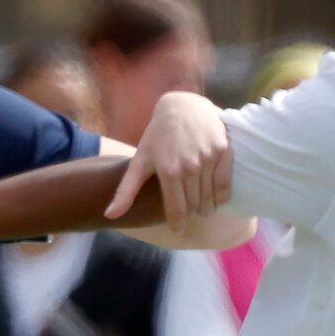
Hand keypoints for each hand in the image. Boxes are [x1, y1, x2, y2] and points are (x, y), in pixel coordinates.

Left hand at [108, 92, 230, 224]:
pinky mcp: (223, 151)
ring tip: (202, 207)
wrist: (182, 107)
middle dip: (191, 213)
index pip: (177, 211)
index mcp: (168, 171)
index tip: (177, 228)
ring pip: (210, 198)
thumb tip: (109, 215)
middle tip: (189, 212)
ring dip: (206, 207)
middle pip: (194, 206)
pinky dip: (221, 197)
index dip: (177, 224)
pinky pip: (224, 186)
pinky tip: (215, 198)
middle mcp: (190, 166)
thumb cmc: (158, 136)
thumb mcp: (140, 162)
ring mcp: (208, 158)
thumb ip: (126, 191)